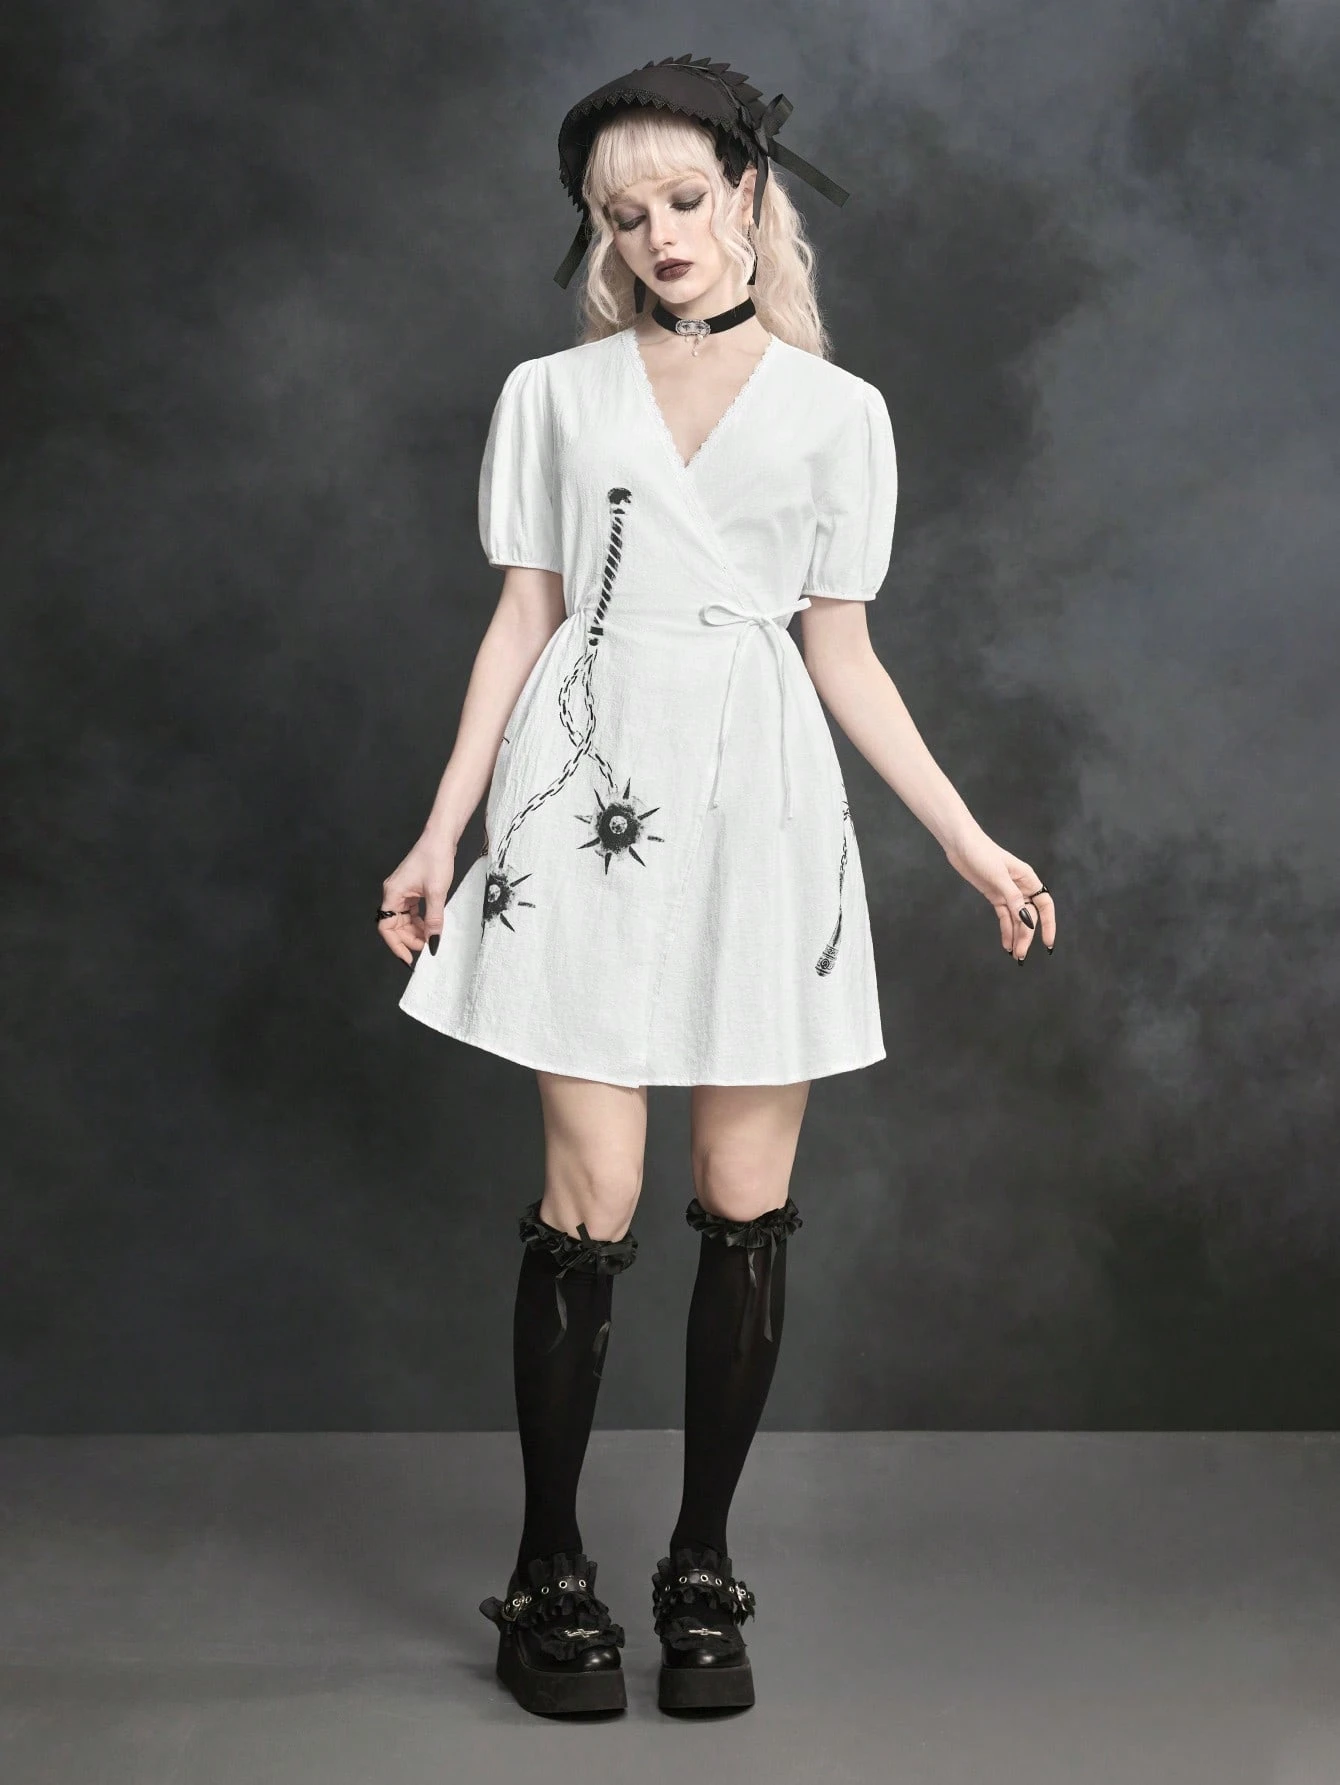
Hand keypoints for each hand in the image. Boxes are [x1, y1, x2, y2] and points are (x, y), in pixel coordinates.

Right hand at [377, 829, 458, 965]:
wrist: (441, 837)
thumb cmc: (435, 859)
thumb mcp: (437, 893)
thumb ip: (434, 920)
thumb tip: (433, 944)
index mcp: (392, 894)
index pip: (386, 927)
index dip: (396, 945)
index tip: (408, 959)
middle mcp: (393, 894)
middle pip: (394, 925)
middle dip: (409, 939)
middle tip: (427, 947)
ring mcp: (402, 892)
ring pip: (404, 920)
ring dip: (415, 931)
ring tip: (430, 938)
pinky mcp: (411, 890)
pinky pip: (411, 912)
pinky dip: (420, 921)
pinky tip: (431, 926)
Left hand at [942, 829, 1055, 960]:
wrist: (960, 844)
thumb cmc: (982, 853)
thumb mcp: (999, 876)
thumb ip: (1013, 898)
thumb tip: (1027, 919)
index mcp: (1027, 879)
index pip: (1044, 905)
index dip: (1048, 924)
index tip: (1047, 942)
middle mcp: (1020, 888)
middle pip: (1029, 916)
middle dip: (1027, 936)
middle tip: (1021, 955)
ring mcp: (1007, 893)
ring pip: (1016, 919)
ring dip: (1016, 937)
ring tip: (1015, 955)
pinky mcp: (994, 896)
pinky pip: (1004, 917)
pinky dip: (1006, 930)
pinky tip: (1006, 944)